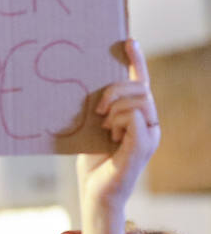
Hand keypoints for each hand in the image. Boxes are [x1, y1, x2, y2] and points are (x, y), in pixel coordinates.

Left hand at [77, 38, 158, 233]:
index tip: (126, 40)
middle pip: (141, 89)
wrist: (94, 193)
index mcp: (137, 116)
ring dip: (114, 109)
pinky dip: (120, 122)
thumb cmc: (91, 161)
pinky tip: (110, 134)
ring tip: (102, 127)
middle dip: (115, 91)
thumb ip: (99, 108)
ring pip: (138, 102)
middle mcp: (149, 123)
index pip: (141, 82)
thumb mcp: (92, 127)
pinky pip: (137, 120)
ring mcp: (149, 136)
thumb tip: (85, 83)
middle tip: (96, 109)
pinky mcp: (143, 148)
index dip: (136, 60)